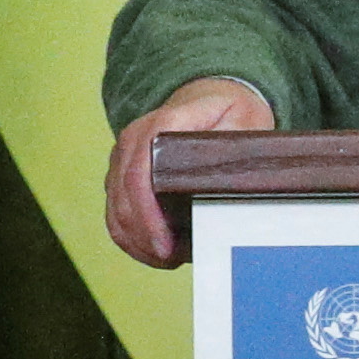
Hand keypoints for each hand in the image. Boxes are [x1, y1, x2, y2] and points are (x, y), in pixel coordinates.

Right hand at [104, 75, 275, 266]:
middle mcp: (132, 141)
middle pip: (122, 200)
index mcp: (160, 125)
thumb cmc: (229, 112)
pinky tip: (158, 252)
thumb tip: (228, 181)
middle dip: (144, 238)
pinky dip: (133, 238)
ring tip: (170, 259)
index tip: (165, 245)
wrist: (207, 98)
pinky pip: (117, 214)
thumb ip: (236, 144)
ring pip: (115, 212)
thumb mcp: (243, 118)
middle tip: (174, 260)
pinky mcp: (121, 176)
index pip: (139, 173)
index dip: (147, 215)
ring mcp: (122, 159)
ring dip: (138, 243)